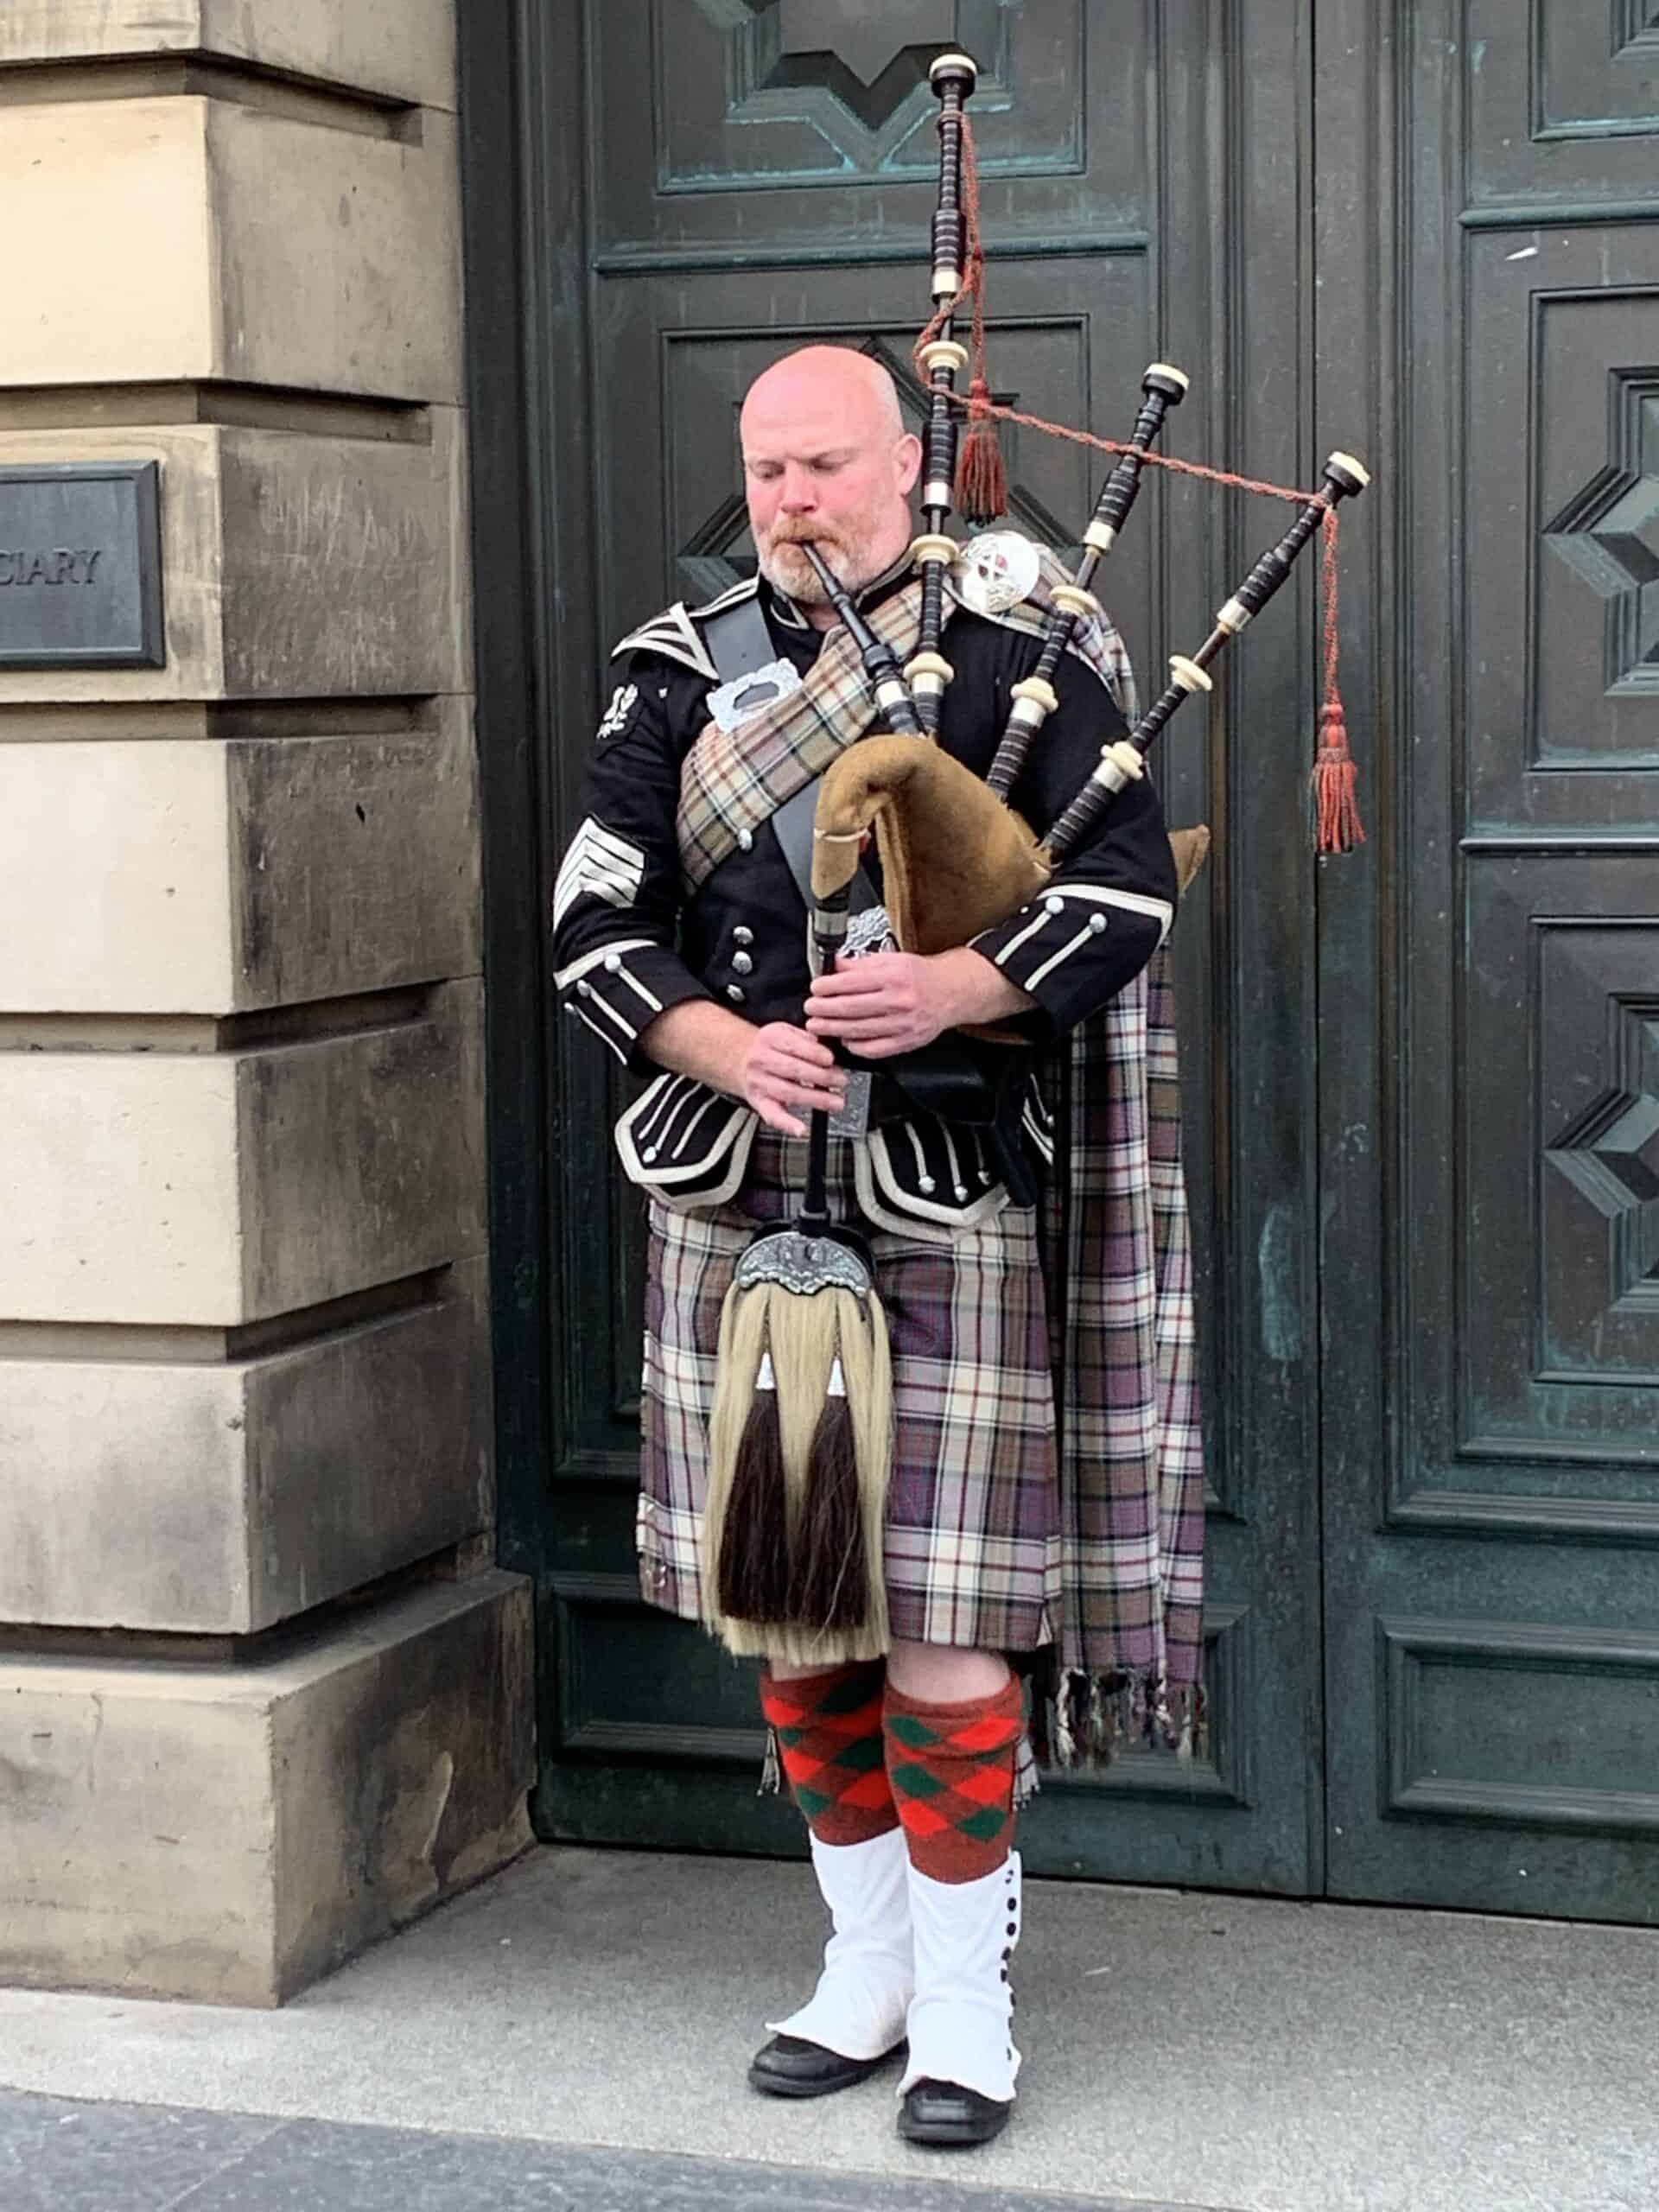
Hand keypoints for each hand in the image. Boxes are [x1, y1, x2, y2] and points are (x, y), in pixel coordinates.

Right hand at [738, 1021, 846, 1137]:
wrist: (740, 1059)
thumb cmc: (771, 1047)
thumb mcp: (785, 1031)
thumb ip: (806, 1038)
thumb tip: (830, 1050)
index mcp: (770, 1038)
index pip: (794, 1045)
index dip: (815, 1053)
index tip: (831, 1060)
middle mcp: (761, 1060)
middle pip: (794, 1070)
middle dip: (822, 1077)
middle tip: (840, 1080)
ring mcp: (759, 1082)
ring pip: (789, 1092)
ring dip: (816, 1099)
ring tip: (836, 1102)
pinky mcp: (759, 1102)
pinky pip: (772, 1115)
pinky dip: (787, 1124)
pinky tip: (801, 1129)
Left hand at [804, 951, 953, 1059]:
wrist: (950, 992)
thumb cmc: (920, 976)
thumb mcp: (891, 960)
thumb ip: (861, 964)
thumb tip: (834, 966)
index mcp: (893, 977)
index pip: (851, 982)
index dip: (827, 987)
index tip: (815, 988)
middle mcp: (898, 1001)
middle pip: (851, 1008)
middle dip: (824, 1010)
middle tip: (810, 1009)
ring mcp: (902, 1024)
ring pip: (859, 1030)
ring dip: (833, 1029)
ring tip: (818, 1026)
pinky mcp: (906, 1042)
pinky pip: (873, 1049)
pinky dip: (855, 1045)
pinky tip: (844, 1039)